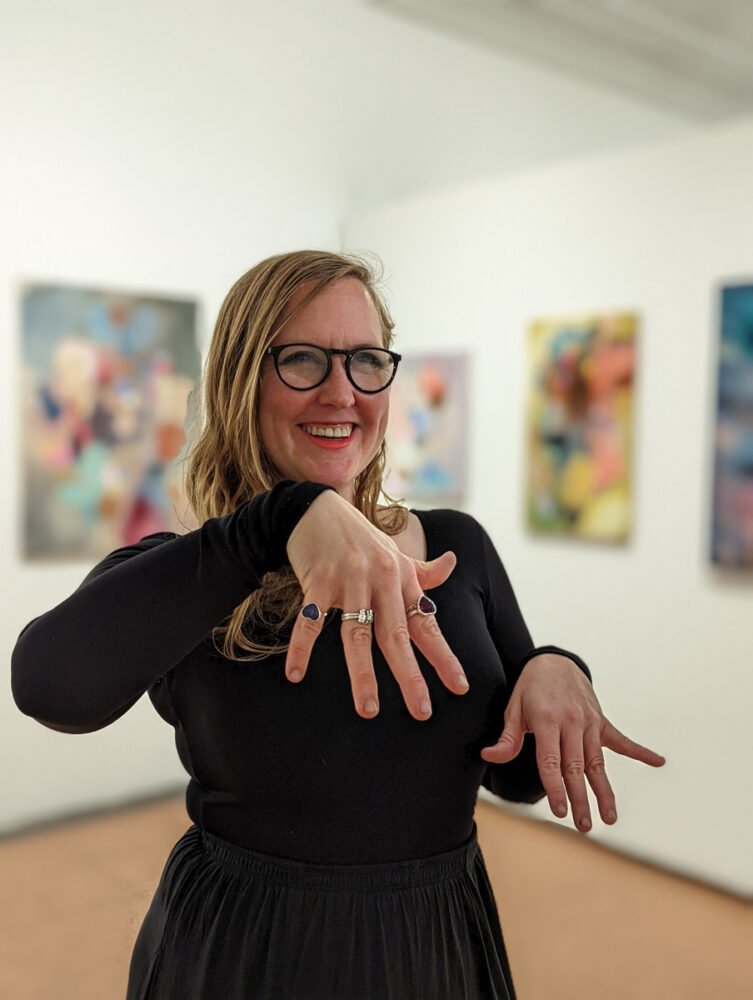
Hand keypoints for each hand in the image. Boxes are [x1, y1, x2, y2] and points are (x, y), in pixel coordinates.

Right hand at [285, 490, 468, 719]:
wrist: (317, 508)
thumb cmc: (359, 537)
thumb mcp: (395, 552)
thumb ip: (423, 570)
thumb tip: (453, 563)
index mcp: (402, 580)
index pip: (427, 624)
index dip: (444, 656)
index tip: (460, 688)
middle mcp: (381, 581)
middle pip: (396, 637)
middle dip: (409, 676)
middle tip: (421, 711)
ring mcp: (349, 581)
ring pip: (357, 635)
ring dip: (362, 674)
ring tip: (367, 709)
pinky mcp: (318, 580)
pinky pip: (310, 621)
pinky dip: (302, 648)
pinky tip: (296, 674)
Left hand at [480, 653, 664, 831]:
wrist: (553, 661)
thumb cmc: (530, 689)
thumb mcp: (513, 709)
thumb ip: (507, 738)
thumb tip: (489, 756)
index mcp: (547, 720)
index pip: (551, 761)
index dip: (556, 788)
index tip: (561, 812)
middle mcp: (571, 722)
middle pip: (577, 767)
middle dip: (581, 799)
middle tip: (584, 827)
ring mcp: (590, 721)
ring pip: (598, 762)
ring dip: (604, 791)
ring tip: (610, 818)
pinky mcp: (602, 721)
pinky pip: (621, 740)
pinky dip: (640, 752)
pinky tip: (659, 762)